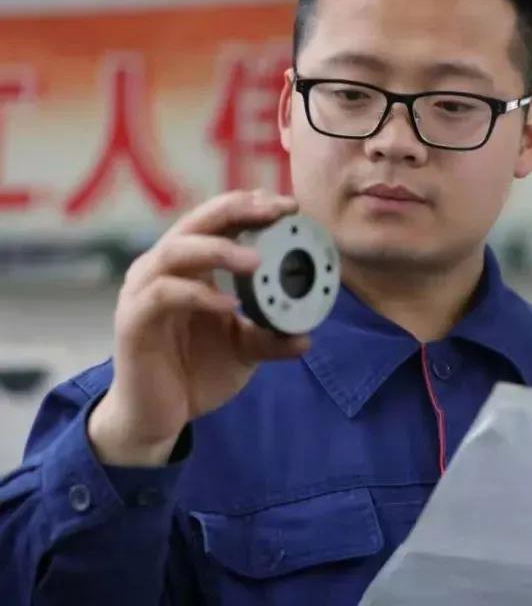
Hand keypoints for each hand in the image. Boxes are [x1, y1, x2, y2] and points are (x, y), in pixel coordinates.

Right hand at [88, 190, 311, 466]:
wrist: (158, 417)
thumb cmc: (196, 371)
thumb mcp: (246, 350)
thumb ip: (272, 336)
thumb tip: (307, 336)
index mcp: (190, 265)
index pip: (219, 219)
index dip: (251, 205)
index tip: (290, 206)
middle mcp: (163, 268)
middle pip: (198, 221)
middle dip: (239, 210)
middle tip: (279, 214)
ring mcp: (143, 292)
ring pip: (177, 250)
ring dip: (220, 249)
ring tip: (258, 262)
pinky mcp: (133, 321)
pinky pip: (164, 295)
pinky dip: (200, 295)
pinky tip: (231, 306)